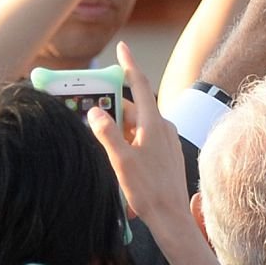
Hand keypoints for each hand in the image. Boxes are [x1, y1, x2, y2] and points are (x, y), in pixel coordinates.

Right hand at [89, 42, 190, 233]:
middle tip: (93, 109)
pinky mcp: (168, 152)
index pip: (139, 85)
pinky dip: (131, 137)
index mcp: (154, 124)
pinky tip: (121, 154)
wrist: (172, 216)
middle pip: (135, 107)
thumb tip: (95, 110)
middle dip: (114, 106)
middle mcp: (164, 127)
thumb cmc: (148, 191)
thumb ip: (107, 134)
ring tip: (103, 138)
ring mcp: (168, 140)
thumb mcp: (121, 161)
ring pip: (140, 123)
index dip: (129, 65)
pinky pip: (146, 136)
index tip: (122, 48)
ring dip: (122, 126)